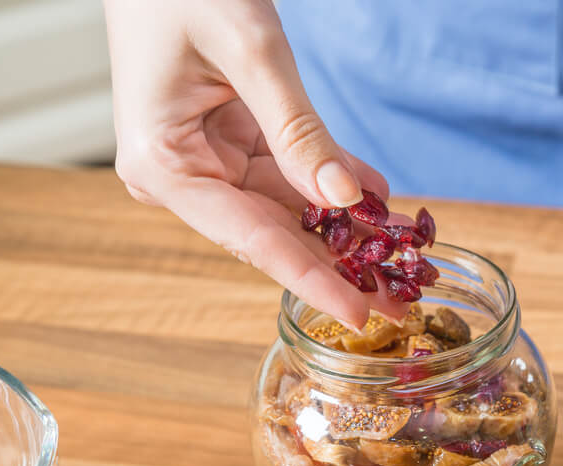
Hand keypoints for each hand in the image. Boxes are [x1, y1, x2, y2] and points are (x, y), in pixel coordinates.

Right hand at [102, 0, 405, 329]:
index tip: (360, 316)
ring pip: (284, 210)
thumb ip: (299, 131)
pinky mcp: (224, 143)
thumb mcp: (250, 52)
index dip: (312, 280)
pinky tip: (376, 203)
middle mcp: (179, 176)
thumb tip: (345, 201)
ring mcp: (201, 161)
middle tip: (397, 301)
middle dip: (337, 265)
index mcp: (163, 166)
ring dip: (341, 230)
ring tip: (399, 260)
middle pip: (271, 235)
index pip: (252, 239)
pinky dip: (329, 184)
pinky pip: (285, 174)